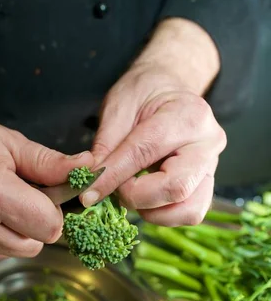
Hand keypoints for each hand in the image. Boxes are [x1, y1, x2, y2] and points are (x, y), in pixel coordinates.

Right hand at [0, 101, 91, 259]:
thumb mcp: (7, 142)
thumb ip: (50, 163)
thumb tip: (88, 169)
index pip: (49, 227)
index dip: (52, 213)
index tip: (42, 199)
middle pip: (32, 246)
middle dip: (33, 226)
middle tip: (17, 201)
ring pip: (7, 253)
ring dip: (9, 234)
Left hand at [84, 19, 226, 225]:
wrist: (170, 87)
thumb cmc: (144, 94)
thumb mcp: (118, 108)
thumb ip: (105, 147)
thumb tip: (90, 184)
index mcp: (188, 115)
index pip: (145, 153)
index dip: (112, 176)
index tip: (87, 192)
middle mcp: (208, 143)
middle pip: (176, 188)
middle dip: (136, 197)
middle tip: (115, 187)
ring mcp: (212, 167)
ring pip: (187, 210)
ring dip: (152, 210)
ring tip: (132, 191)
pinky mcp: (207, 185)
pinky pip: (189, 213)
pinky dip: (162, 213)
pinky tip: (145, 197)